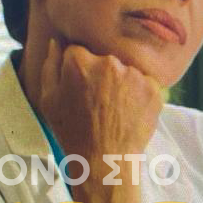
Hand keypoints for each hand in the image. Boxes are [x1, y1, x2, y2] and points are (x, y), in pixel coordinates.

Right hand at [38, 40, 162, 202]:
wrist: (105, 162)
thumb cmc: (72, 132)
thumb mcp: (48, 100)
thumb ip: (50, 65)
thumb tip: (56, 40)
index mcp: (79, 62)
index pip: (78, 49)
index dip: (77, 68)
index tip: (79, 85)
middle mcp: (109, 62)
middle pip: (104, 56)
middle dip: (100, 72)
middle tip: (98, 99)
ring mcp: (134, 74)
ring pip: (126, 68)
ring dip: (121, 81)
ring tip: (114, 107)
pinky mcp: (154, 88)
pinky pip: (144, 81)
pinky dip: (139, 93)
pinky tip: (129, 110)